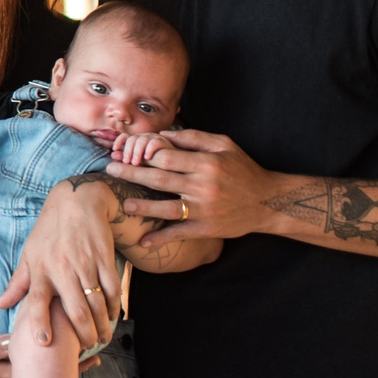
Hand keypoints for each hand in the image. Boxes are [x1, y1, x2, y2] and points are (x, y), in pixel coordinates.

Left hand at [0, 177, 123, 350]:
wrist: (77, 202)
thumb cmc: (49, 231)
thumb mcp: (29, 254)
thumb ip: (18, 283)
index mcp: (41, 269)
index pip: (37, 300)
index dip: (39, 322)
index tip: (44, 342)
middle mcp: (62, 269)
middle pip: (75, 310)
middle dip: (84, 334)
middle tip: (87, 346)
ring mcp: (85, 264)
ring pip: (97, 304)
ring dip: (102, 325)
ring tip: (103, 337)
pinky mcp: (105, 259)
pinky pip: (112, 289)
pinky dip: (115, 306)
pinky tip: (114, 316)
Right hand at [0, 332, 103, 377]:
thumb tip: (17, 342)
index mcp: (7, 373)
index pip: (43, 369)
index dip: (65, 360)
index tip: (87, 350)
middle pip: (47, 375)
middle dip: (72, 366)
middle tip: (97, 356)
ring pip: (42, 375)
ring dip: (62, 368)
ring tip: (87, 359)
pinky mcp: (2, 377)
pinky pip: (31, 374)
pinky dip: (47, 367)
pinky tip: (56, 360)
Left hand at [112, 128, 280, 239]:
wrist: (267, 202)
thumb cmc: (243, 169)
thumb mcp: (224, 145)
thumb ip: (194, 138)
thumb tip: (163, 134)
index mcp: (206, 163)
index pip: (167, 156)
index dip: (144, 154)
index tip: (127, 151)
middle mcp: (203, 186)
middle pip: (159, 179)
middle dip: (132, 173)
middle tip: (110, 169)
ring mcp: (203, 209)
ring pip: (165, 208)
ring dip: (141, 206)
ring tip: (122, 203)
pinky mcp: (206, 229)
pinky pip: (179, 233)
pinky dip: (160, 238)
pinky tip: (143, 242)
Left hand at [112, 131, 162, 167]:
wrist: (175, 162)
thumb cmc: (156, 164)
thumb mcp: (139, 161)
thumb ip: (127, 157)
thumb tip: (113, 156)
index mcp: (138, 141)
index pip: (125, 137)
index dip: (119, 141)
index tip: (114, 149)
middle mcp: (145, 138)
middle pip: (132, 139)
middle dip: (127, 150)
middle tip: (126, 162)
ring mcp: (155, 139)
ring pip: (141, 140)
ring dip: (137, 152)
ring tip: (135, 163)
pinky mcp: (165, 142)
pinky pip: (154, 142)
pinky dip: (149, 149)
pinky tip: (147, 157)